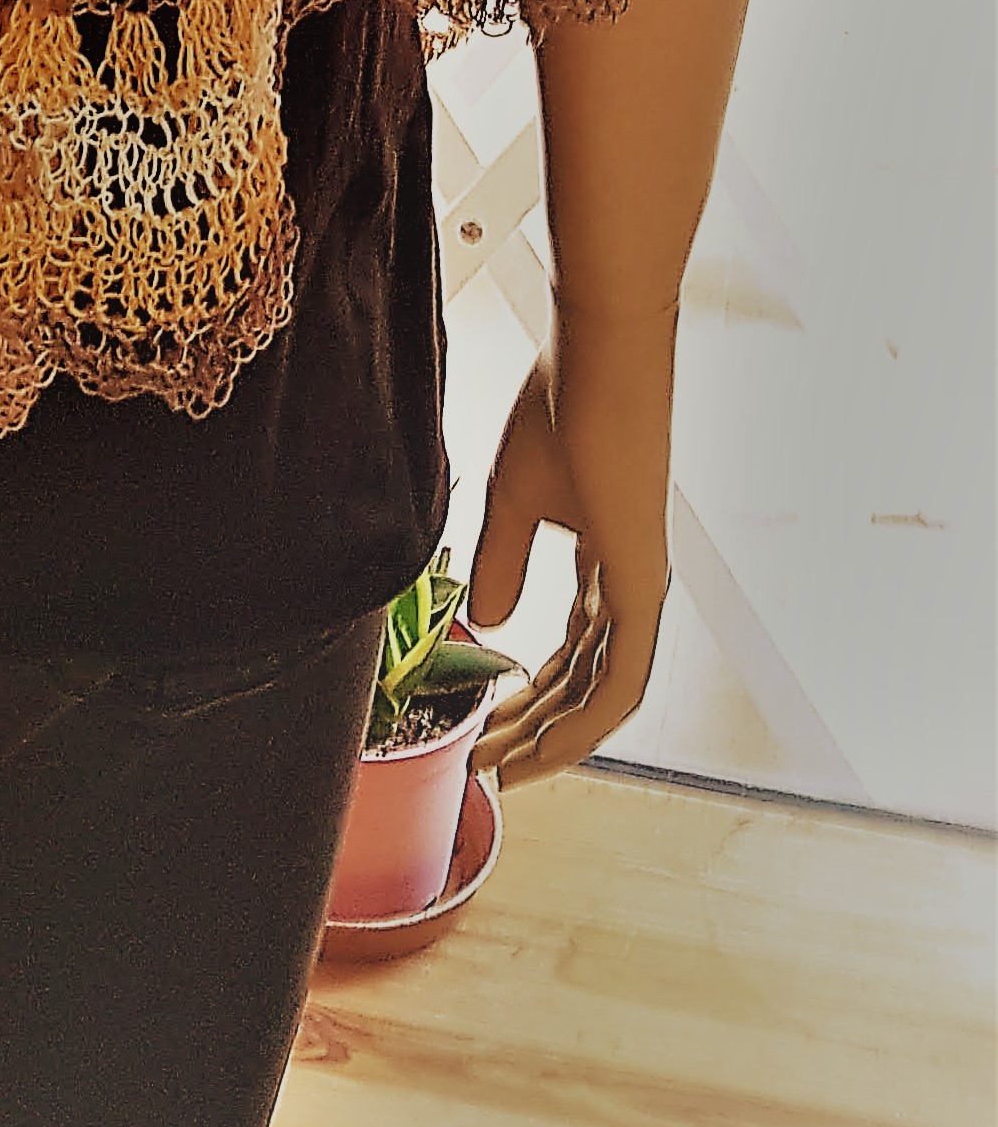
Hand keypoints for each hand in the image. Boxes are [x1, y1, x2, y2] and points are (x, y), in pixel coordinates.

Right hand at [466, 301, 676, 786]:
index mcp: (603, 560)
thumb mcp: (513, 495)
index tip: (483, 725)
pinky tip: (548, 747)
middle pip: (583, 681)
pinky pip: (622, 678)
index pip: (571, 649)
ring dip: (556, 739)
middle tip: (484, 765)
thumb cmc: (559, 407)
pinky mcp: (643, 583)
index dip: (529, 694)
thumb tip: (493, 624)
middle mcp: (629, 583)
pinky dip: (587, 721)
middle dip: (534, 728)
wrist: (600, 356)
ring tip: (504, 770)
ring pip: (604, 694)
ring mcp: (640, 587)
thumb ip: (504, 560)